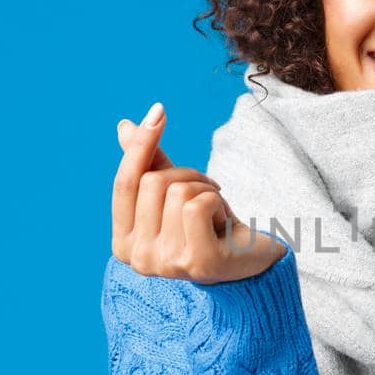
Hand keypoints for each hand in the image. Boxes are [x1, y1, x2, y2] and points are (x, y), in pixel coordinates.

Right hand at [110, 101, 286, 282]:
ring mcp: (167, 264)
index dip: (141, 144)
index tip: (159, 110)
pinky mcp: (197, 262)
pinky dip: (218, 202)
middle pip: (153, 182)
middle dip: (187, 175)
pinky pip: (198, 205)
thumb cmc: (209, 225)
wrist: (250, 260)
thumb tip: (124, 126)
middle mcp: (138, 259)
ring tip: (216, 213)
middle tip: (207, 195)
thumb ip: (149, 163)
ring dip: (206, 191)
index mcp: (123, 244)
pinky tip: (224, 224)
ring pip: (178, 191)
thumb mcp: (174, 191)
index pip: (124, 182)